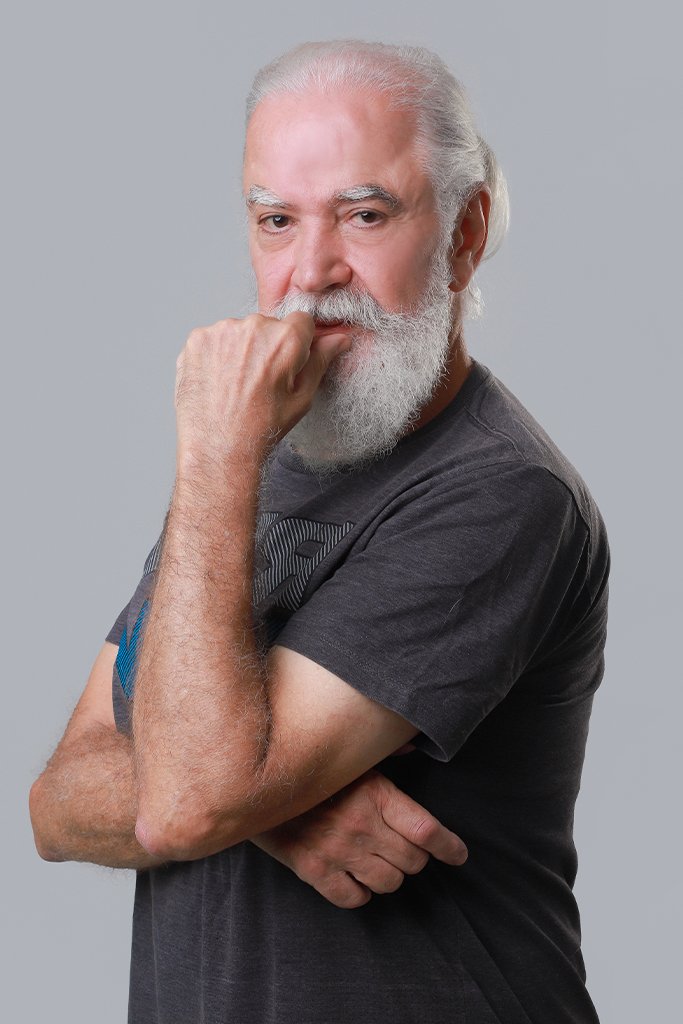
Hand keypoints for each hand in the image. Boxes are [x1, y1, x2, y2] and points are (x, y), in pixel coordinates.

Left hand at [174, 311, 349, 467]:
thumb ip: (320, 361)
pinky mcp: (197, 338)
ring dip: (241, 349)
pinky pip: (214, 338)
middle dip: (267, 346)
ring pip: (240, 331)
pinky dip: (216, 354)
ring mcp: (222, 330)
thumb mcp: (302, 397)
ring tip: (236, 383)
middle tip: (260, 380)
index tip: (288, 362)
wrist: (218, 447)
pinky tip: (218, 380)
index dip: (298, 343)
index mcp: (286, 339)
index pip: (302, 320)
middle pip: (269, 324)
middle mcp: (254, 326)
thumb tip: (339, 339)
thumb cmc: (261, 428)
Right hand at [251, 770, 467, 908]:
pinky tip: (357, 879)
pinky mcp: (313, 870)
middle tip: (409, 850)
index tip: (459, 854)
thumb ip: (385, 751)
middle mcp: (361, 826)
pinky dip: (360, 892)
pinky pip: (352, 898)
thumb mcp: (350, 752)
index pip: (427, 831)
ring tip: (382, 862)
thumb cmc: (309, 763)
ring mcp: (338, 851)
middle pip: (413, 860)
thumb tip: (412, 747)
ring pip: (388, 882)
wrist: (254, 780)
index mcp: (376, 794)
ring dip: (392, 875)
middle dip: (418, 858)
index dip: (449, 847)